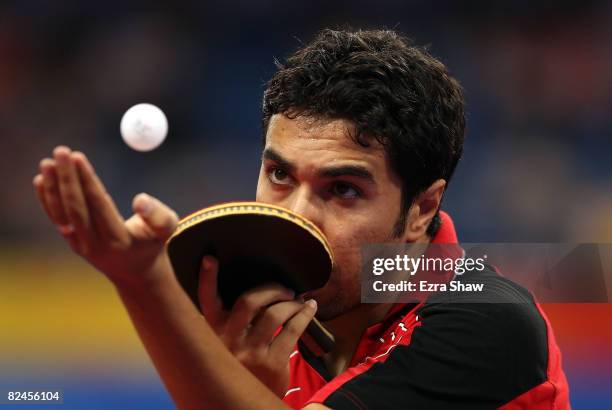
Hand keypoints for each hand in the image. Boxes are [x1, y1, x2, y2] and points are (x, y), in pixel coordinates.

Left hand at [32, 146, 178, 286]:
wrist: (134, 270)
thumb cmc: (152, 243)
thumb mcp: (166, 230)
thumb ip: (158, 215)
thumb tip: (140, 200)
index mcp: (118, 240)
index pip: (98, 205)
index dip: (87, 180)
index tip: (78, 157)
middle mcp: (95, 245)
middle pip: (76, 208)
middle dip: (67, 178)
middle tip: (61, 151)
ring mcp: (80, 245)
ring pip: (61, 213)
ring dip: (53, 187)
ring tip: (48, 162)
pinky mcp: (72, 241)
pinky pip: (56, 218)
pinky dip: (47, 199)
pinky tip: (41, 179)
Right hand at [198, 256, 317, 396]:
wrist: (247, 406)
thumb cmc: (242, 370)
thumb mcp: (226, 350)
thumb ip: (232, 327)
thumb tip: (261, 295)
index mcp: (213, 335)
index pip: (205, 302)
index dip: (206, 278)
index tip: (211, 258)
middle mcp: (227, 342)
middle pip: (250, 301)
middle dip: (272, 289)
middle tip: (285, 289)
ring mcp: (250, 353)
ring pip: (275, 314)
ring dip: (291, 303)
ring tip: (298, 301)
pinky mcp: (271, 363)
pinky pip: (292, 330)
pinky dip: (304, 316)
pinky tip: (309, 310)